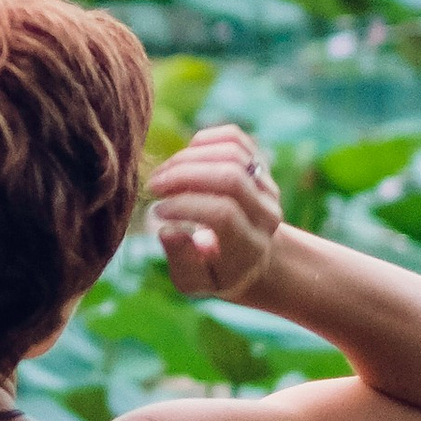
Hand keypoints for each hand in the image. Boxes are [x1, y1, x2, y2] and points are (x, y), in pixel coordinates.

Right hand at [147, 122, 283, 301]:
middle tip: (153, 185)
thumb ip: (181, 261)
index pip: (223, 213)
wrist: (252, 257)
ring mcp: (267, 186)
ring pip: (231, 153)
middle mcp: (266, 213)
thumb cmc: (215, 271)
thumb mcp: (195, 282)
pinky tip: (183, 158)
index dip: (185, 205)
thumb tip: (167, 230)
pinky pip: (234, 138)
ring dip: (189, 157)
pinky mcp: (259, 164)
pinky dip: (204, 140)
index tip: (157, 211)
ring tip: (163, 174)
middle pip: (230, 177)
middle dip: (184, 175)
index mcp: (251, 246)